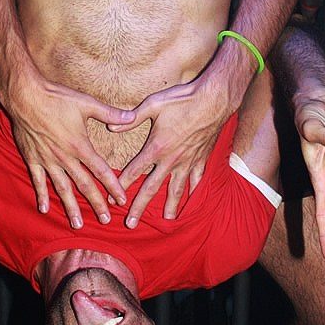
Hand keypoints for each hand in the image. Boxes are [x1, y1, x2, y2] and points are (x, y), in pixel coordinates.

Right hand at [4, 69, 135, 228]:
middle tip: (106, 220)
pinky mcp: (32, 158)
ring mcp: (47, 160)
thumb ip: (110, 113)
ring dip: (71, 207)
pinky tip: (44, 209)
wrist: (26, 96)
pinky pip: (37, 181)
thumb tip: (132, 116)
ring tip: (78, 224)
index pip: (101, 170)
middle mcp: (64, 157)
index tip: (121, 200)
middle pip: (83, 185)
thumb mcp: (86, 103)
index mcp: (79, 145)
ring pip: (62, 188)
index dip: (113, 186)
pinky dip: (41, 195)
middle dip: (96, 203)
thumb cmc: (57, 98)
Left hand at [110, 77, 226, 227]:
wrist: (212, 100)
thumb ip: (132, 119)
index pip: (135, 170)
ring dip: (169, 207)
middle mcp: (171, 159)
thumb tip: (112, 127)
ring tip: (166, 222)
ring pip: (176, 190)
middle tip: (131, 224)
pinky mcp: (201, 159)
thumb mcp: (152, 105)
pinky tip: (192, 203)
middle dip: (140, 207)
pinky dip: (193, 194)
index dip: (122, 185)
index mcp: (156, 147)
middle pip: (152, 188)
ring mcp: (188, 162)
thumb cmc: (181, 100)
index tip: (112, 198)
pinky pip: (197, 181)